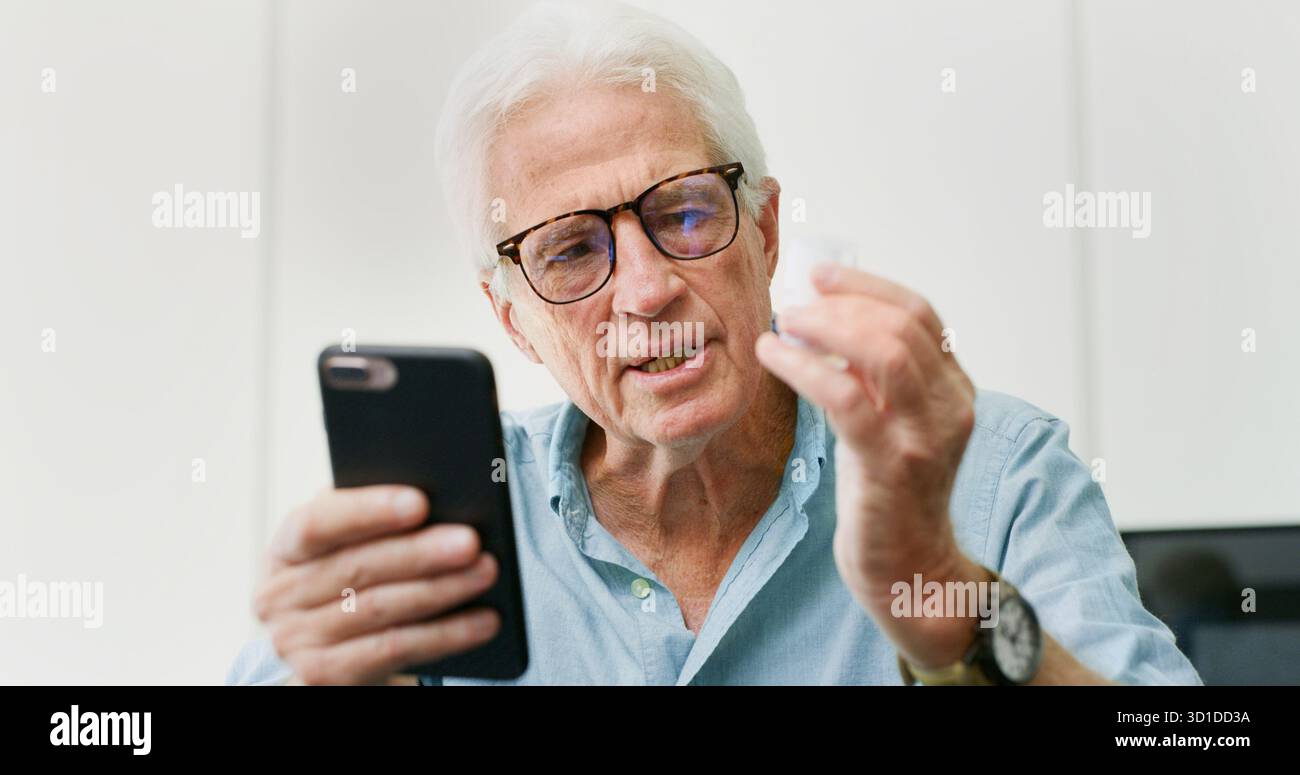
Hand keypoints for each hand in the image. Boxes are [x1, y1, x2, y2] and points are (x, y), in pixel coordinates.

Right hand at [253, 485, 501, 683]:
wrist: (326, 645)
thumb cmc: (349, 575)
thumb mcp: (347, 542)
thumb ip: (372, 519)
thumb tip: (438, 498)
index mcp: (285, 549)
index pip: (316, 524)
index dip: (368, 511)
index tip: (420, 502)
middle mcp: (280, 597)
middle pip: (357, 569)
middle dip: (420, 553)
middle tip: (471, 540)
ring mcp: (298, 642)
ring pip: (380, 610)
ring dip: (441, 591)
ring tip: (486, 572)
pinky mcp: (326, 676)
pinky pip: (394, 651)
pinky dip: (444, 635)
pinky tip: (483, 621)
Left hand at [756, 263, 980, 666]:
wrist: (908, 567)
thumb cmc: (889, 492)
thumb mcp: (891, 423)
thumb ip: (875, 377)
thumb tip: (823, 318)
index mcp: (955, 390)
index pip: (921, 314)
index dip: (868, 285)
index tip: (820, 274)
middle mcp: (950, 408)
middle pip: (902, 326)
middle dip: (840, 304)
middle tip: (792, 306)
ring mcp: (925, 438)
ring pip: (884, 354)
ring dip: (824, 329)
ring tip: (783, 326)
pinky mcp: (891, 466)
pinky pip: (847, 398)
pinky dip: (805, 367)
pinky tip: (775, 357)